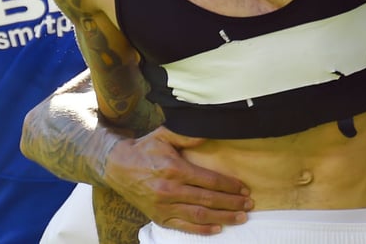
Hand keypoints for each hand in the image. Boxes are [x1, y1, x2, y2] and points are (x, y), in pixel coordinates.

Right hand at [102, 126, 251, 233]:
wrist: (117, 167)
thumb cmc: (144, 150)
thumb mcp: (163, 136)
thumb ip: (187, 135)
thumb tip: (209, 135)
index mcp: (174, 169)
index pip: (209, 180)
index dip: (229, 185)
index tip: (243, 188)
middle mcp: (170, 190)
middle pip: (208, 200)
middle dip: (232, 202)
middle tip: (248, 204)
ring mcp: (164, 206)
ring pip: (200, 216)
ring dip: (223, 218)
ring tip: (241, 217)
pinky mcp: (159, 218)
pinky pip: (184, 227)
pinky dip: (202, 230)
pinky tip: (217, 228)